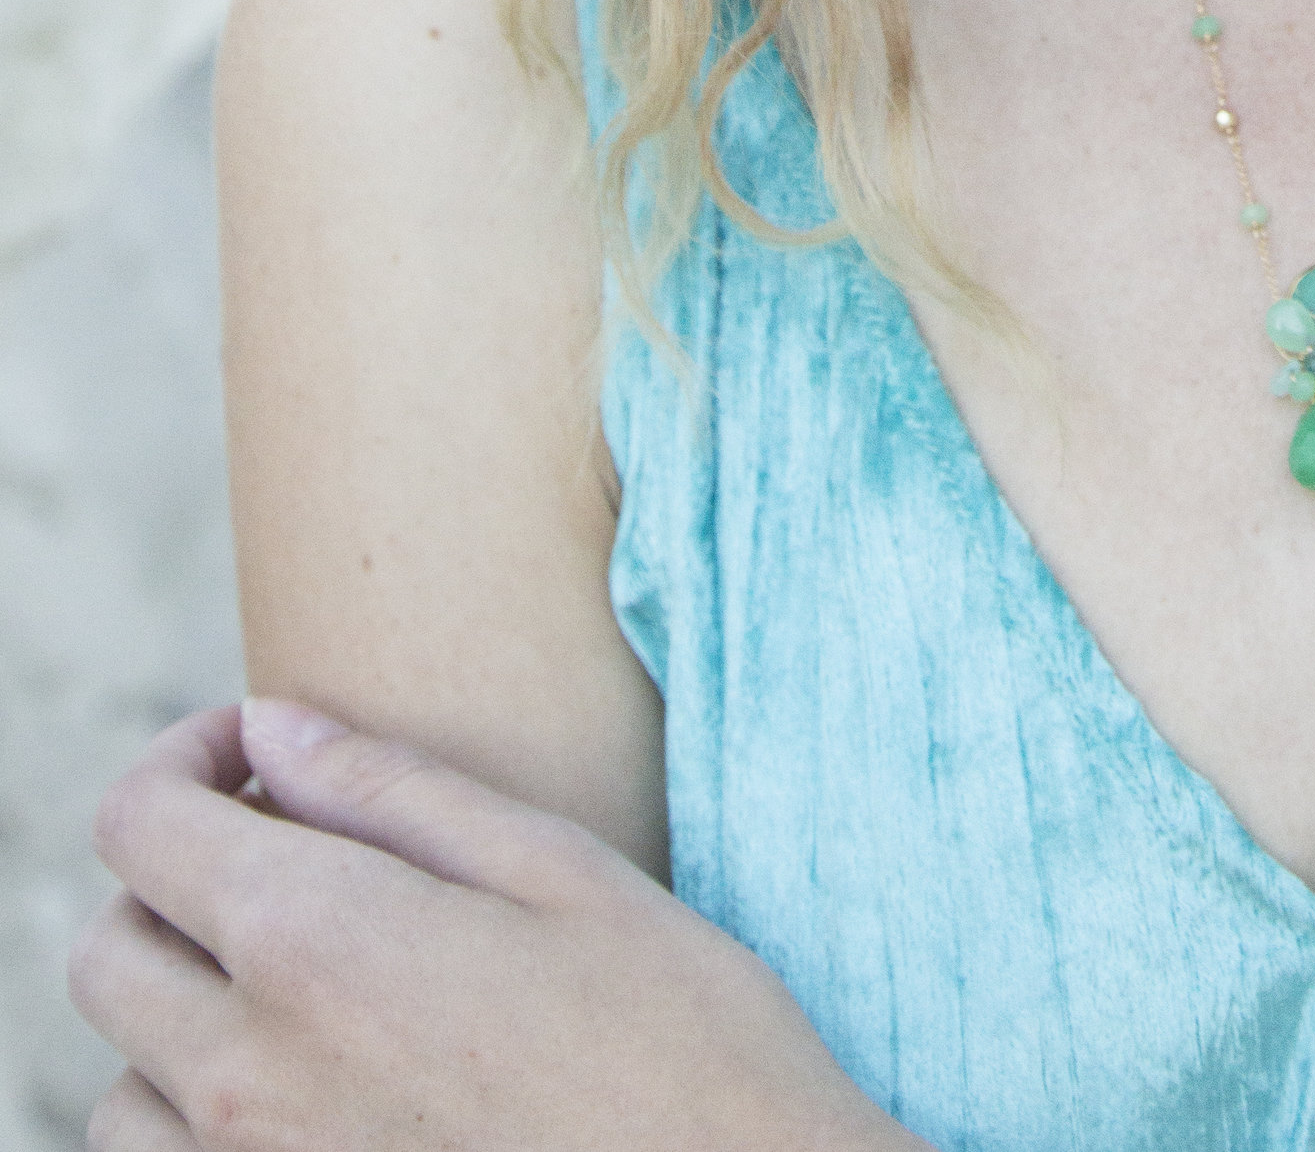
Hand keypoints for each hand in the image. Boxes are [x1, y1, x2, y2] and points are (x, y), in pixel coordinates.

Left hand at [70, 700, 918, 1150]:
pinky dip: (201, 1126)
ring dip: (179, 1018)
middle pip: (108, 953)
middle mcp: (249, 1075)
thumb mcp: (557, 872)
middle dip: (173, 879)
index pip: (139, 825)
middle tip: (286, 854)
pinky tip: (315, 1088)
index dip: (184, 755)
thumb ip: (390, 792)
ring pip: (122, 1089)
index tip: (258, 748)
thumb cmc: (679, 1039)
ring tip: (301, 987)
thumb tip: (268, 731)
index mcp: (315, 943)